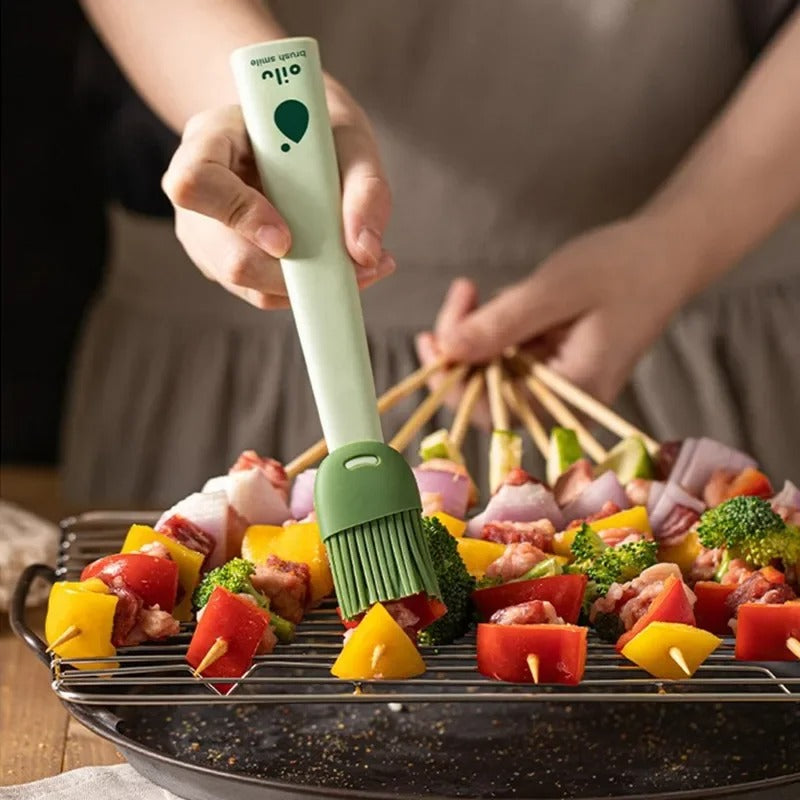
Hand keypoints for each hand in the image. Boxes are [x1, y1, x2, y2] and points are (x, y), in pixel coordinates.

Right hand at [161, 86, 394, 308]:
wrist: (294, 136)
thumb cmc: (316, 130)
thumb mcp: (349, 136)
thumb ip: (364, 186)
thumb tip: (364, 250)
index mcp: (209, 139)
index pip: (196, 182)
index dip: (240, 216)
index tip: (286, 237)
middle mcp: (197, 194)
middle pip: (226, 256)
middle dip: (293, 273)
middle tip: (352, 264)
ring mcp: (206, 236)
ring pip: (247, 284)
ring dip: (307, 285)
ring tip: (361, 265)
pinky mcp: (226, 265)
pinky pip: (263, 292)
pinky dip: (306, 288)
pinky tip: (340, 266)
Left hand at [416, 215, 701, 412]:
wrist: (666, 253)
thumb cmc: (622, 267)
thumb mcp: (555, 290)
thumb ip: (501, 324)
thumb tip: (447, 351)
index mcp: (573, 393)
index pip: (494, 409)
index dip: (454, 380)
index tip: (432, 337)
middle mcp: (564, 401)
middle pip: (487, 392)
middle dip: (461, 347)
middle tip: (460, 295)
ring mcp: (559, 384)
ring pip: (492, 372)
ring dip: (475, 333)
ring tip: (475, 291)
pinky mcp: (554, 365)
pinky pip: (508, 356)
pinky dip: (495, 328)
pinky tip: (500, 298)